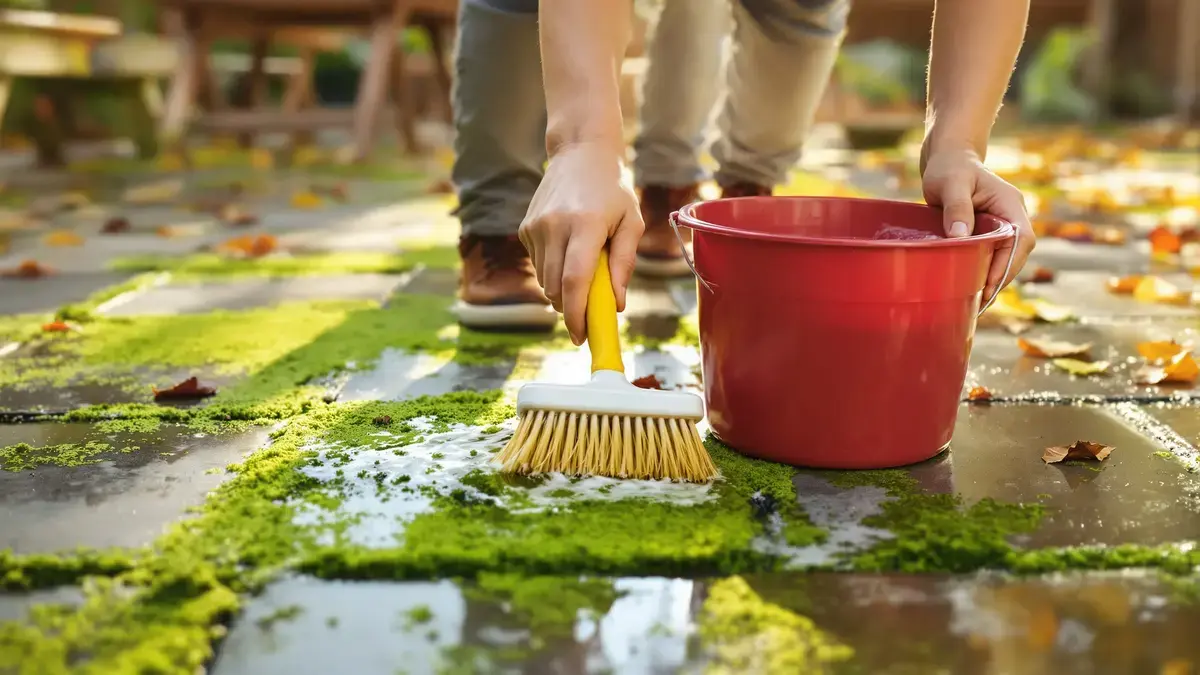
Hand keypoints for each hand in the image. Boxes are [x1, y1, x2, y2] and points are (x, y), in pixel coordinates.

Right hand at [519, 141, 642, 344]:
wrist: (580, 153)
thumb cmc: (613, 190)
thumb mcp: (631, 222)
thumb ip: (624, 263)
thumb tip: (616, 304)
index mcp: (584, 225)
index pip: (574, 281)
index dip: (576, 314)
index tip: (582, 336)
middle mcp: (554, 226)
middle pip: (556, 288)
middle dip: (571, 309)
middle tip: (589, 313)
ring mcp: (535, 227)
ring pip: (545, 280)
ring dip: (562, 289)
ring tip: (583, 269)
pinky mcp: (525, 228)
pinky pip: (538, 265)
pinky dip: (553, 270)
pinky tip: (568, 251)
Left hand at [921, 145, 1034, 302]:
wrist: (948, 159)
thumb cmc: (949, 168)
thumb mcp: (951, 184)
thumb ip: (957, 208)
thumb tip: (960, 237)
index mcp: (1010, 205)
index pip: (1021, 239)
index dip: (1008, 264)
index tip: (990, 284)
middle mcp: (1011, 216)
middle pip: (1017, 253)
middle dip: (1001, 277)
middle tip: (980, 302)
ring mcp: (1002, 225)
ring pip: (1006, 257)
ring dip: (993, 277)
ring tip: (975, 301)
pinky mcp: (989, 232)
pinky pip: (993, 254)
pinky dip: (984, 270)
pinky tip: (970, 285)